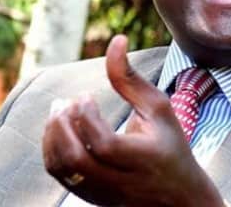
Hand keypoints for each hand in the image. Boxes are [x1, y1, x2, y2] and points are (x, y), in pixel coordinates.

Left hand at [42, 35, 223, 206]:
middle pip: (77, 160)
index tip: (86, 97)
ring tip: (58, 112)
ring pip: (63, 169)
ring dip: (52, 135)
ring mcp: (104, 192)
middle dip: (61, 125)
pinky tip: (59, 129)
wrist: (178, 195)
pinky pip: (60, 176)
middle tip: (63, 103)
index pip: (104, 144)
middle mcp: (122, 181)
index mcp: (144, 158)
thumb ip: (131, 78)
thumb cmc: (170, 144)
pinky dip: (52, 149)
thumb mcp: (159, 108)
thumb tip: (116, 40)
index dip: (86, 117)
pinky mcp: (91, 197)